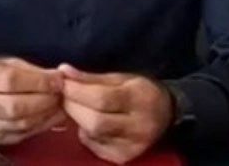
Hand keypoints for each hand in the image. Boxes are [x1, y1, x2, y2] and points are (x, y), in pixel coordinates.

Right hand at [0, 57, 66, 145]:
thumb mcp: (6, 63)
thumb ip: (31, 70)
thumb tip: (58, 77)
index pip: (11, 81)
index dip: (38, 82)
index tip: (58, 80)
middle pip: (16, 107)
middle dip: (44, 100)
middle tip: (61, 93)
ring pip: (21, 124)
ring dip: (46, 115)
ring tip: (60, 104)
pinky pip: (23, 135)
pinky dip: (42, 126)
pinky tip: (52, 116)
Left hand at [57, 64, 172, 164]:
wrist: (166, 113)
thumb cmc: (140, 91)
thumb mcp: (120, 78)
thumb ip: (91, 78)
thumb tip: (63, 72)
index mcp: (140, 99)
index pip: (102, 98)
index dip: (76, 91)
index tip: (62, 82)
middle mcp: (139, 126)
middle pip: (95, 121)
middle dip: (73, 107)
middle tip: (64, 95)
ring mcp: (132, 146)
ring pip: (93, 135)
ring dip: (77, 119)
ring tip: (75, 106)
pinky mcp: (124, 157)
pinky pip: (95, 146)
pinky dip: (85, 133)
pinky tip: (87, 123)